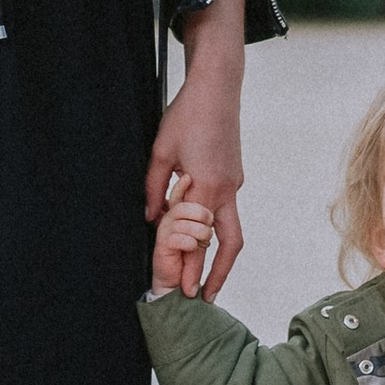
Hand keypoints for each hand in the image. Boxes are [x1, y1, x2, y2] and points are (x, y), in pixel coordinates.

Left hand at [144, 54, 243, 298]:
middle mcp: (227, 189)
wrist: (217, 87)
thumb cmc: (188, 115)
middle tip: (205, 296)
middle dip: (218, 273)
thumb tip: (151, 218)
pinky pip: (226, 208)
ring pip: (230, 227)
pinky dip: (214, 226)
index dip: (194, 268)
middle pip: (230, 243)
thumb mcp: (161, 152)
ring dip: (218, 252)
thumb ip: (154, 188)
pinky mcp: (233, 174)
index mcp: (208, 186)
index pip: (200, 239)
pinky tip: (199, 231)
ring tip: (206, 274)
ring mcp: (234, 182)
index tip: (187, 291)